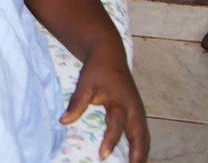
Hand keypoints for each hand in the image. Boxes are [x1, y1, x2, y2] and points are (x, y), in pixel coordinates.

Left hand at [61, 44, 148, 161]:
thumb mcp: (85, 84)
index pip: (116, 124)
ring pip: (144, 136)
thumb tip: (63, 121)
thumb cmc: (96, 70)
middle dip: (137, 154)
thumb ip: (76, 103)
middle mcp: (133, 108)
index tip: (103, 155)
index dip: (110, 140)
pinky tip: (138, 158)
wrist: (109, 54)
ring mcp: (138, 111)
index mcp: (120, 101)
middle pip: (139, 135)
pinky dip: (142, 145)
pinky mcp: (138, 112)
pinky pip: (143, 132)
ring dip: (142, 152)